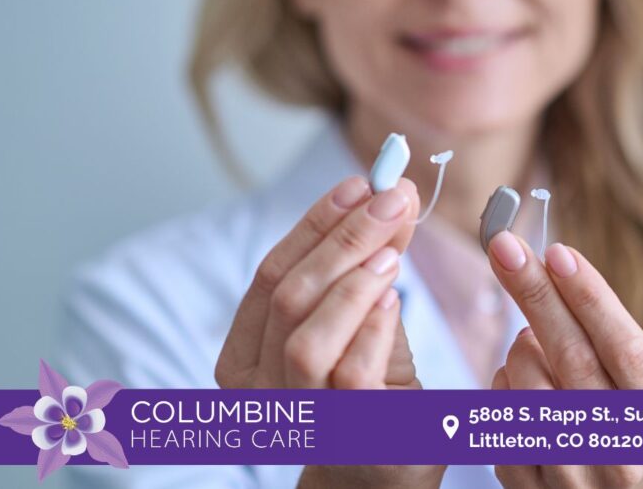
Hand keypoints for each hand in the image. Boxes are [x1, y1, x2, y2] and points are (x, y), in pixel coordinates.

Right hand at [216, 174, 443, 488]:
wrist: (381, 476)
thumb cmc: (371, 394)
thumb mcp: (363, 325)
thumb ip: (370, 268)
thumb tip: (394, 196)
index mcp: (248, 355)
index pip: (270, 274)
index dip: (315, 224)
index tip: (360, 184)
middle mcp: (259, 390)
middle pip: (288, 297)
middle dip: (342, 239)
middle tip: (393, 199)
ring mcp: (299, 419)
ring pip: (306, 341)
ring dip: (352, 283)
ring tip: (392, 249)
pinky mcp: (347, 437)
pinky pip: (348, 378)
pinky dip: (370, 330)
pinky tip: (395, 299)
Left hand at [486, 233, 642, 487]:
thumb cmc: (623, 424)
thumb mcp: (636, 384)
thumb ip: (603, 336)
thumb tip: (553, 268)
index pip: (625, 347)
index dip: (590, 297)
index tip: (558, 251)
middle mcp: (621, 454)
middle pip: (572, 358)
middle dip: (535, 294)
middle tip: (504, 246)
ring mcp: (574, 479)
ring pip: (527, 383)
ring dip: (521, 348)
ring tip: (536, 347)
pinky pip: (498, 418)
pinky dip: (502, 388)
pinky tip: (519, 389)